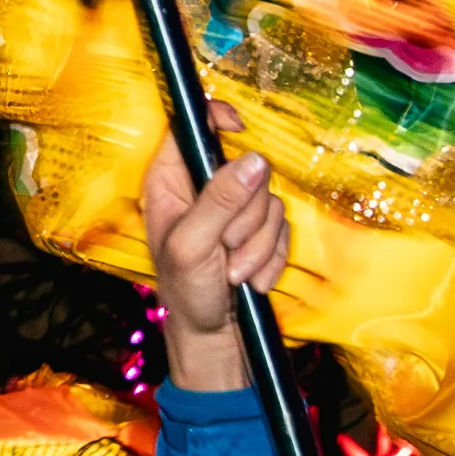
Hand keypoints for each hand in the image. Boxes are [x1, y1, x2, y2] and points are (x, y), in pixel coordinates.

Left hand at [140, 148, 286, 385]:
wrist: (211, 338)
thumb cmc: (186, 293)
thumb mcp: (194, 246)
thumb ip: (221, 202)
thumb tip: (254, 160)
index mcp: (172, 182)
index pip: (191, 127)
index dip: (215, 117)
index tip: (239, 127)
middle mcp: (203, 189)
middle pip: (246, 167)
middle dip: (245, 216)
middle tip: (225, 247)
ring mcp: (234, 210)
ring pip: (269, 201)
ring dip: (257, 245)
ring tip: (234, 272)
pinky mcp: (258, 232)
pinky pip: (282, 228)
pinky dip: (270, 258)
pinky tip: (250, 279)